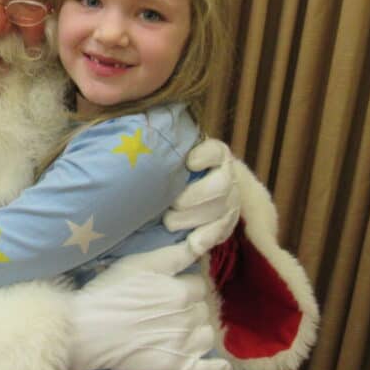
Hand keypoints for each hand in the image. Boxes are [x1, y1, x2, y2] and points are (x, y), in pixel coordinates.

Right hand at [66, 242, 229, 369]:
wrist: (87, 329)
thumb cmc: (111, 291)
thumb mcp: (141, 262)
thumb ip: (176, 254)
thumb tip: (202, 245)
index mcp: (182, 291)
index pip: (198, 285)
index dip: (183, 285)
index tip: (165, 289)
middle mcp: (189, 318)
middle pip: (203, 309)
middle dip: (189, 308)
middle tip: (163, 310)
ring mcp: (185, 347)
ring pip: (208, 336)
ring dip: (198, 333)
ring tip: (176, 332)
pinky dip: (216, 369)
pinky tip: (218, 366)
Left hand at [166, 139, 240, 256]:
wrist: (190, 189)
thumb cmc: (172, 169)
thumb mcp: (172, 154)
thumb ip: (163, 143)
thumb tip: (140, 127)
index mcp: (214, 154)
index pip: (216, 152)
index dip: (205, 156)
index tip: (189, 162)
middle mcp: (226, 176)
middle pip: (221, 186)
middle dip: (195, 196)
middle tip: (172, 204)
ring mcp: (229, 201)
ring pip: (220, 211)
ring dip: (194, 218)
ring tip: (169, 222)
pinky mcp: (225, 223)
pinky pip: (221, 232)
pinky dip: (206, 238)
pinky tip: (193, 242)